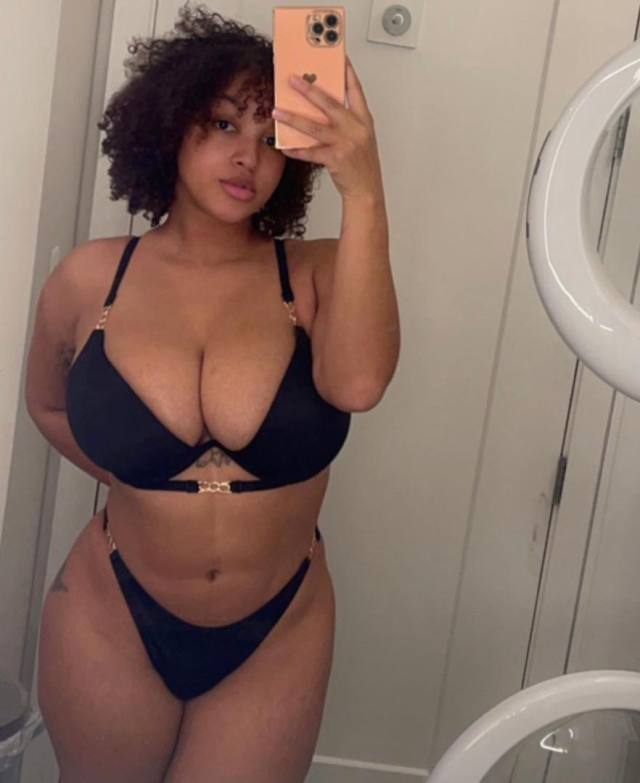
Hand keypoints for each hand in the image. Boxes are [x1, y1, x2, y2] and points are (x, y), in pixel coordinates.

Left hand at [272, 56, 383, 199]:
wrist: (366, 190)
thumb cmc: (361, 165)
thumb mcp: (359, 137)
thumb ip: (345, 121)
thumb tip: (320, 108)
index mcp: (364, 120)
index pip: (355, 90)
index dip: (346, 72)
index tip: (337, 57)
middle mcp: (355, 128)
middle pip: (329, 103)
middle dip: (308, 90)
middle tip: (292, 80)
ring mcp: (346, 143)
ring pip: (314, 127)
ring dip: (293, 118)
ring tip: (277, 112)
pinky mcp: (335, 158)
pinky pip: (310, 152)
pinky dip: (296, 149)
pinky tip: (285, 146)